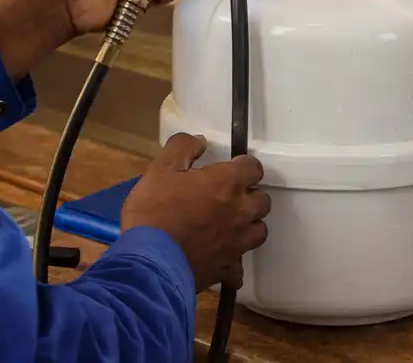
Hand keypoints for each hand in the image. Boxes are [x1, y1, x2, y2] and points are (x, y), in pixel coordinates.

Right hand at [121, 133, 270, 292]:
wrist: (149, 262)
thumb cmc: (155, 209)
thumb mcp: (161, 168)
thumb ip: (183, 147)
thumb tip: (200, 141)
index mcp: (228, 183)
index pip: (254, 167)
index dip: (243, 165)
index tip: (230, 167)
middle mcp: (240, 212)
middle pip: (263, 201)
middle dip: (250, 195)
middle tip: (229, 195)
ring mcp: (237, 244)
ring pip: (259, 232)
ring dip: (249, 226)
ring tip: (230, 225)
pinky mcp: (227, 270)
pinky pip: (240, 269)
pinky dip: (233, 263)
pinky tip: (220, 259)